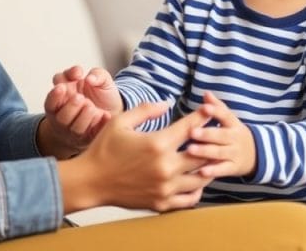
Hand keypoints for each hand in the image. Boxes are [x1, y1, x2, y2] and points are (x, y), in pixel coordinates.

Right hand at [41, 65, 119, 154]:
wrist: (115, 112)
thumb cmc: (103, 95)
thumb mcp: (103, 80)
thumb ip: (98, 74)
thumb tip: (89, 78)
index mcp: (65, 90)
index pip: (56, 83)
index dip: (63, 80)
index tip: (77, 77)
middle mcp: (63, 107)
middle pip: (53, 108)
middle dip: (69, 104)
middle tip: (81, 98)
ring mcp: (70, 124)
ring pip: (67, 124)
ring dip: (81, 115)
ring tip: (93, 108)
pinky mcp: (83, 138)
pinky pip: (85, 135)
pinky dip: (96, 125)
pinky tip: (104, 116)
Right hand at [59, 101, 214, 212]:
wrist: (90, 181)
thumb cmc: (103, 149)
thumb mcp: (121, 122)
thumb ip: (146, 110)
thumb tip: (167, 103)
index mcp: (157, 144)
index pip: (190, 127)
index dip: (203, 115)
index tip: (209, 110)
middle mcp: (165, 167)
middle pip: (203, 154)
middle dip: (211, 142)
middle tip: (215, 135)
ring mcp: (165, 187)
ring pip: (202, 178)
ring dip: (208, 166)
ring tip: (210, 158)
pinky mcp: (161, 203)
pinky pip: (190, 198)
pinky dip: (198, 189)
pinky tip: (195, 179)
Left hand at [184, 91, 255, 177]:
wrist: (257, 155)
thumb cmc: (234, 134)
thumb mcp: (230, 120)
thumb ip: (217, 107)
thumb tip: (206, 93)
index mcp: (233, 124)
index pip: (225, 115)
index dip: (215, 111)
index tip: (204, 107)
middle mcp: (235, 138)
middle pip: (221, 135)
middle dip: (206, 134)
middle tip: (191, 132)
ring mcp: (235, 153)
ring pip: (219, 152)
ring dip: (205, 151)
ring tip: (189, 150)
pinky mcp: (233, 168)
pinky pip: (223, 170)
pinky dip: (213, 171)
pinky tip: (201, 172)